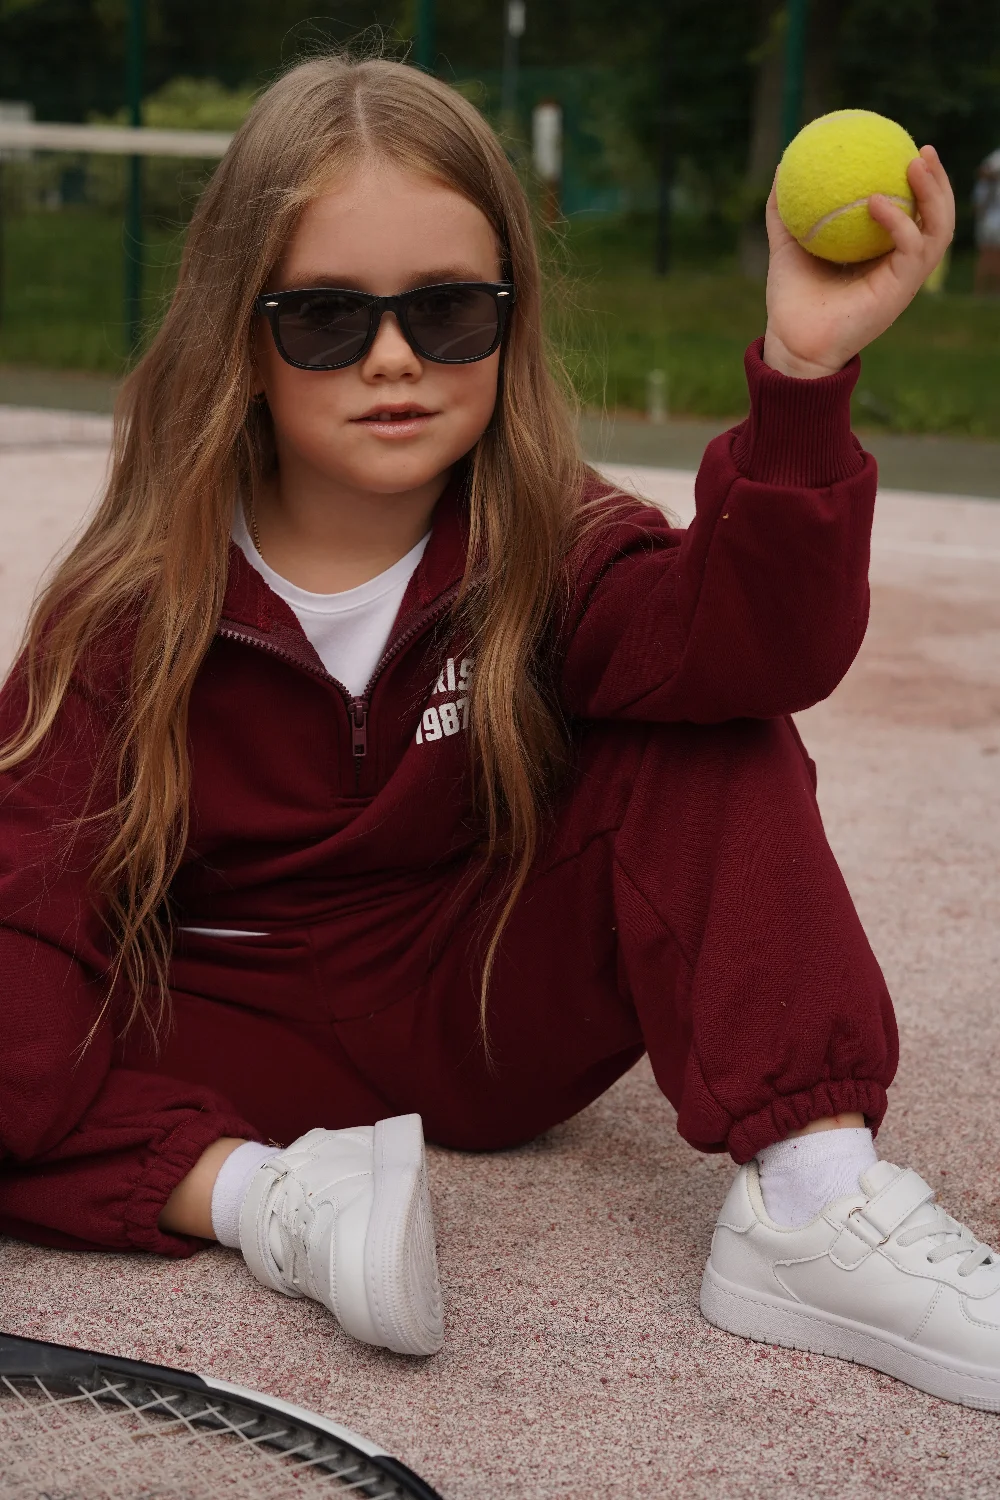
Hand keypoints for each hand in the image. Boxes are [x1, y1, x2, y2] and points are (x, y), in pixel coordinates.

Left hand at [762, 144, 954, 378]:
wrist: (792, 341)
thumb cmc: (792, 300)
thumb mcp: (786, 246)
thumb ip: (785, 211)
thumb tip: (780, 168)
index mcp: (882, 253)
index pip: (913, 211)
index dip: (918, 180)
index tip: (905, 146)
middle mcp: (899, 264)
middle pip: (936, 217)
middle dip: (938, 181)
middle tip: (923, 149)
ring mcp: (904, 278)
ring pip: (938, 231)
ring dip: (935, 194)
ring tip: (916, 164)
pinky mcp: (901, 291)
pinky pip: (910, 249)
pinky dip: (900, 222)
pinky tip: (877, 201)